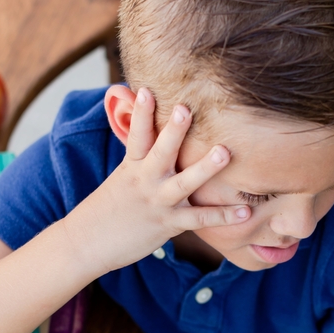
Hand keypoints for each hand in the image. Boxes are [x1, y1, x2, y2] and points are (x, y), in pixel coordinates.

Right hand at [66, 88, 250, 275]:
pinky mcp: (168, 224)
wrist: (88, 242)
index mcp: (132, 166)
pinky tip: (245, 212)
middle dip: (173, 131)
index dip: (141, 113)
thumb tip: (147, 128)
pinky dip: (223, 216)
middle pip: (160, 152)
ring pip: (184, 184)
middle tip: (185, 108)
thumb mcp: (122, 176)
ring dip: (205, 168)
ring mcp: (158, 202)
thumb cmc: (110, 206)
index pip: (136, 135)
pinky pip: (199, 219)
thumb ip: (140, 155)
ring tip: (224, 152)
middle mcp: (145, 181)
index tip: (146, 90)